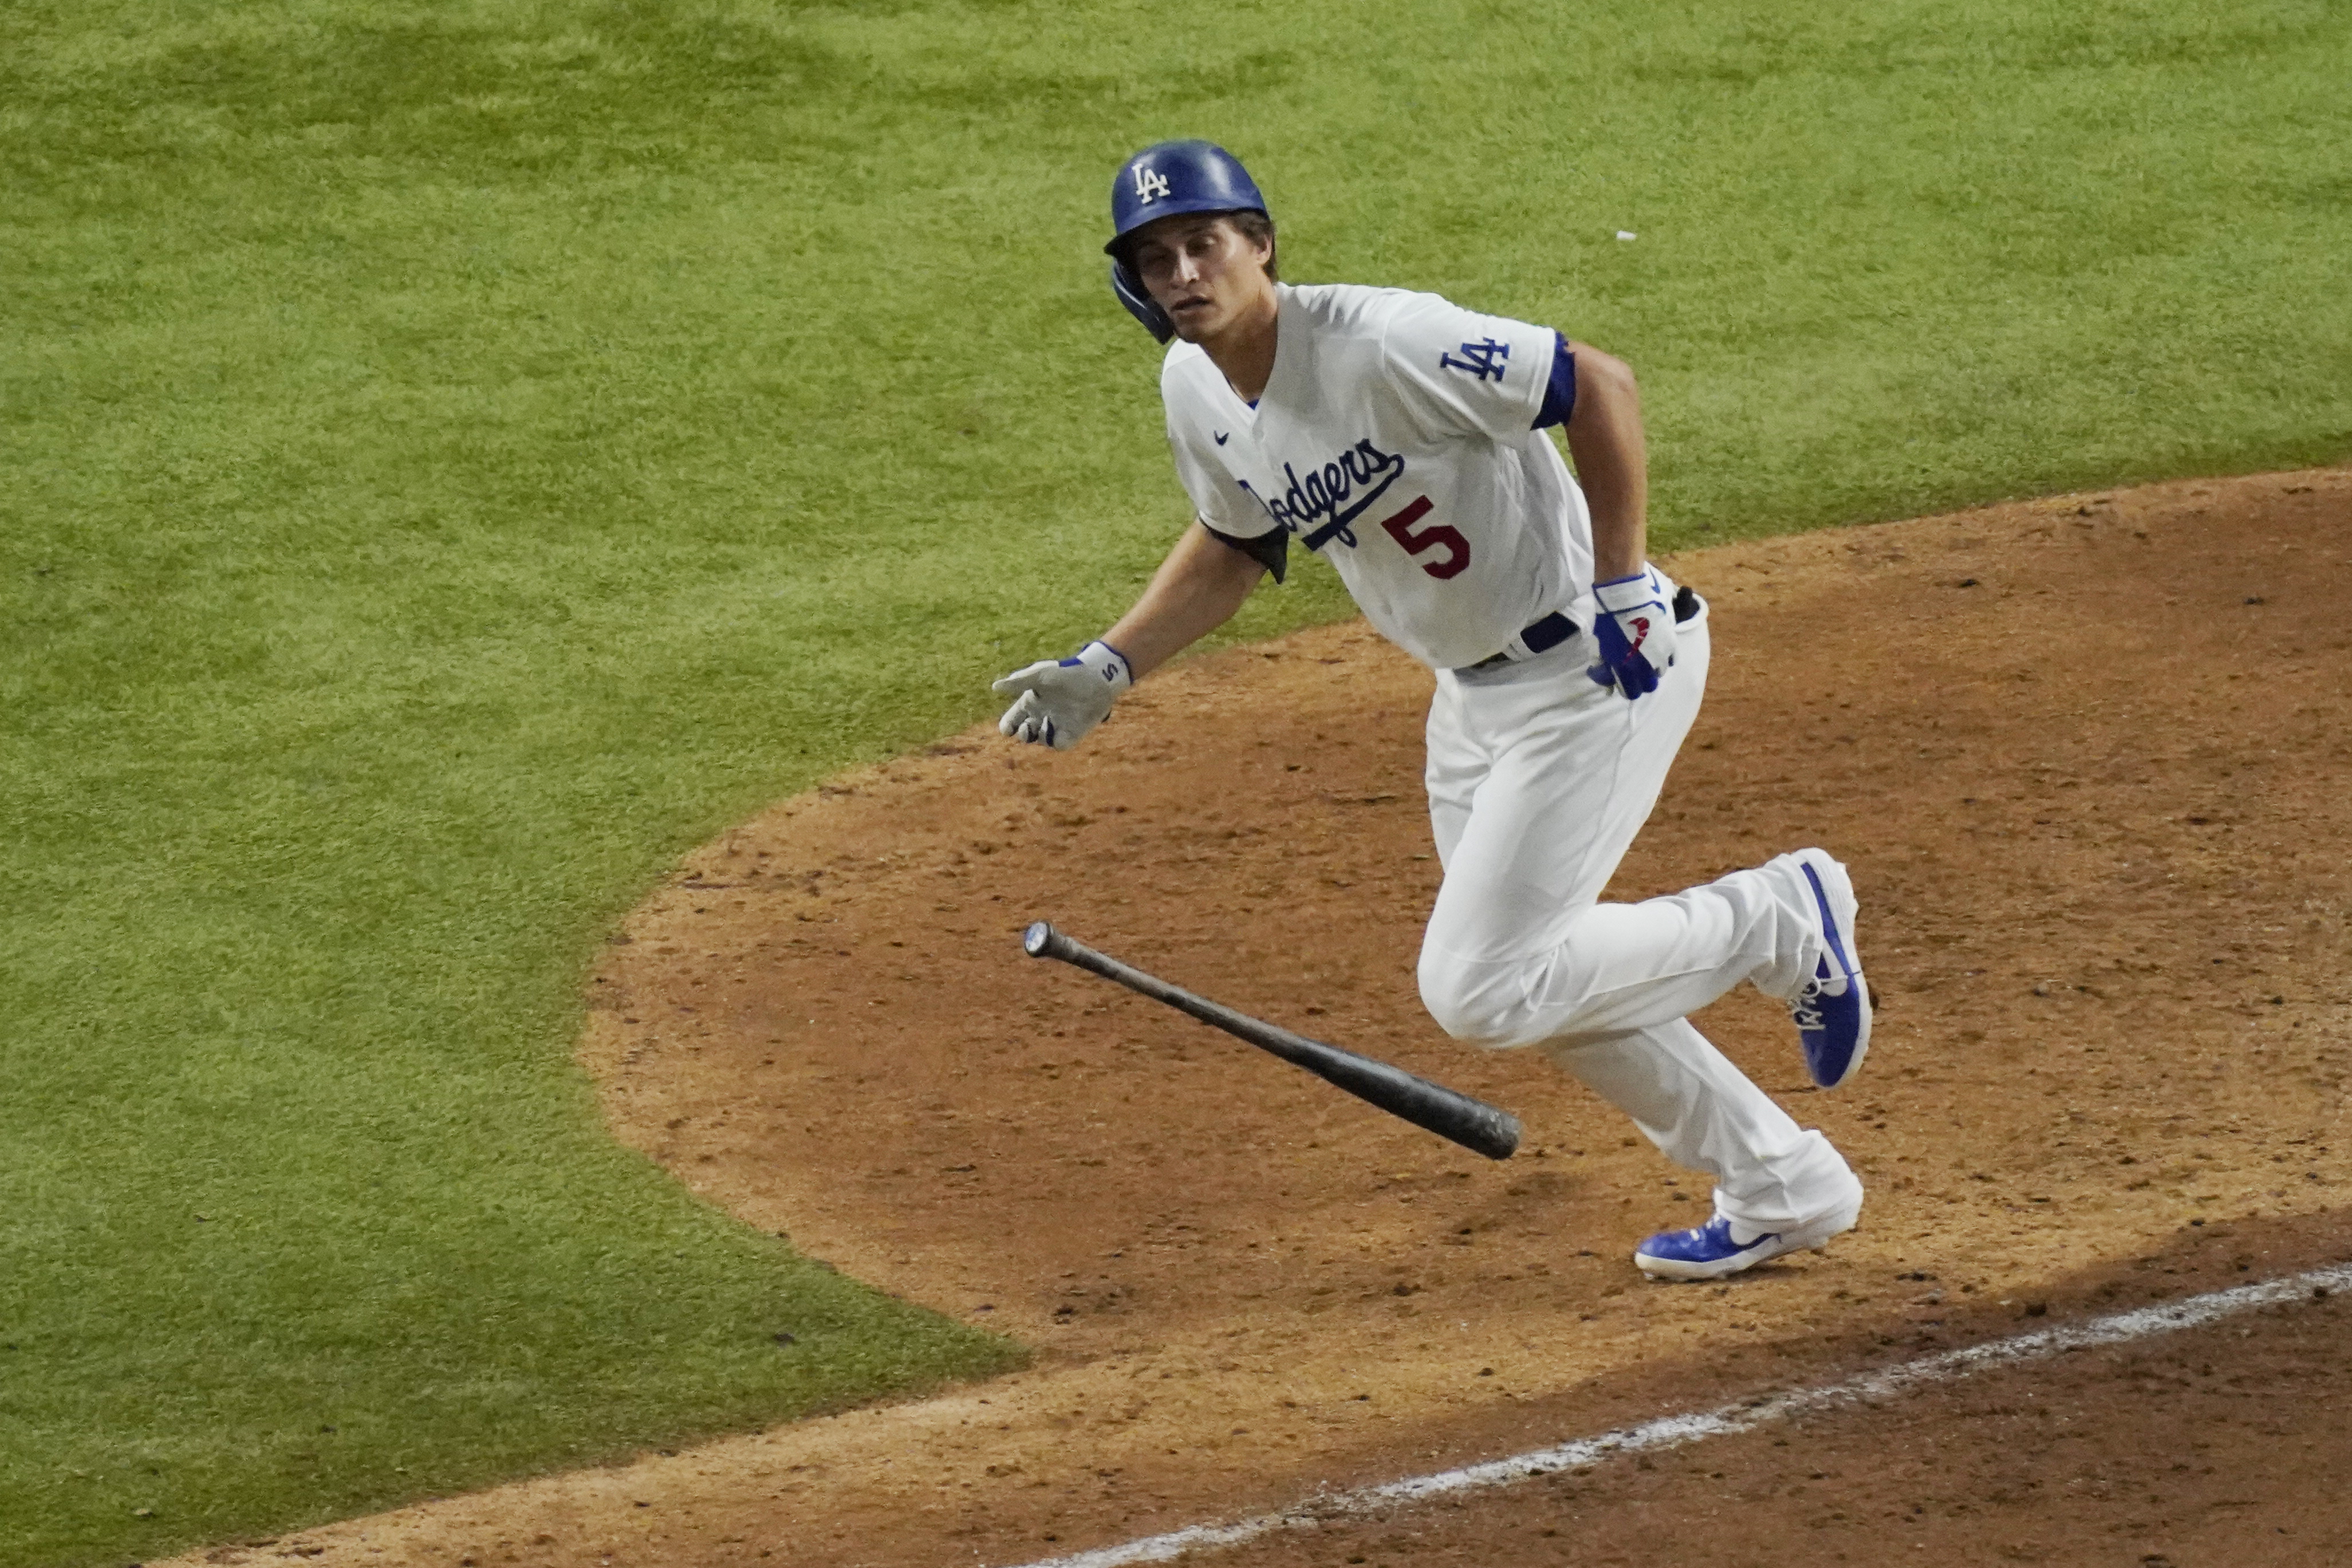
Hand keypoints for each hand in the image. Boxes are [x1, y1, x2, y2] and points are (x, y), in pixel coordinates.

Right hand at [993, 640, 1133, 748]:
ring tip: (1041, 725)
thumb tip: (995, 687)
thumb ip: (1018, 682)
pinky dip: (1054, 741)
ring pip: (1039, 740)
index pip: (1012, 720)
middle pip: (1024, 733)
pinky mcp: (1071, 733)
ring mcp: (1056, 725)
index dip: (1007, 726)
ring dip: (1037, 736)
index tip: (1007, 728)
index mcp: (1031, 703)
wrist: (1094, 678)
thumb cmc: (1066, 673)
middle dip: (1021, 734)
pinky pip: (1058, 744)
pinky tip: (1054, 729)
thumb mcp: (1040, 675)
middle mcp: (1041, 716)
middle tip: (1026, 727)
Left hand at [1586, 567, 1677, 699]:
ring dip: (1654, 668)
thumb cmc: (1609, 620)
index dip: (1628, 688)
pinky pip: (1671, 659)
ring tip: (1648, 656)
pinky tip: (1658, 649)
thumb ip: (1605, 668)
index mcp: (1624, 668)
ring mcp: (1659, 655)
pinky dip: (1665, 657)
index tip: (1626, 681)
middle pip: (1649, 686)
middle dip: (1643, 681)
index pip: (1631, 693)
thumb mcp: (1601, 647)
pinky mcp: (1671, 642)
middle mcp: (1644, 666)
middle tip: (1637, 669)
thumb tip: (1607, 687)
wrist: (1626, 597)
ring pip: (1661, 673)